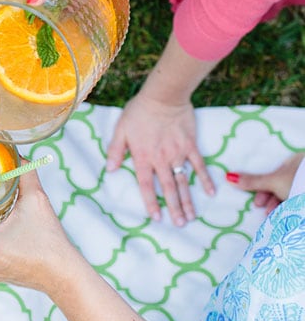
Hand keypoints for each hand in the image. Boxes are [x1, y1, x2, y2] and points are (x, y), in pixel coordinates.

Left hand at [106, 89, 214, 225]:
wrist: (164, 96)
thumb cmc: (139, 111)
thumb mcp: (121, 129)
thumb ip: (115, 150)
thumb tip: (110, 170)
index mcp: (143, 157)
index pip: (146, 185)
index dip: (151, 202)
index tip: (157, 217)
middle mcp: (161, 159)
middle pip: (168, 188)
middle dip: (174, 208)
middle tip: (180, 224)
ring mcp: (178, 153)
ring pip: (183, 181)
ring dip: (188, 200)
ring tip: (192, 217)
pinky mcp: (190, 145)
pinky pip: (199, 165)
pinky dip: (205, 179)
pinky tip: (211, 192)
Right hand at [227, 152, 303, 215]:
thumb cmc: (298, 183)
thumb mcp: (273, 182)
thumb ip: (252, 181)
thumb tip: (228, 176)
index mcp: (294, 161)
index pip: (274, 174)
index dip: (263, 188)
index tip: (257, 203)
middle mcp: (301, 171)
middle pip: (281, 186)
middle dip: (271, 200)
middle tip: (264, 212)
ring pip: (290, 195)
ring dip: (280, 207)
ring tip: (273, 218)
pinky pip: (297, 201)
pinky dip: (290, 209)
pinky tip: (284, 217)